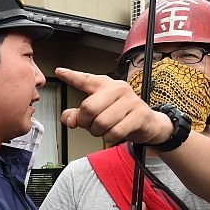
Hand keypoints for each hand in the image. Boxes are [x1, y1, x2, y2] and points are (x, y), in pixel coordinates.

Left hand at [55, 68, 172, 145]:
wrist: (149, 124)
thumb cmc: (120, 115)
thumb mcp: (97, 113)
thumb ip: (78, 115)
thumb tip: (69, 119)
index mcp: (105, 85)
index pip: (86, 79)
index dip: (72, 76)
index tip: (60, 72)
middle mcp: (118, 88)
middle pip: (89, 107)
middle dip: (85, 122)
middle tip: (90, 125)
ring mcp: (130, 100)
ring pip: (101, 122)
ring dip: (98, 132)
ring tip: (104, 129)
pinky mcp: (139, 115)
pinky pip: (114, 132)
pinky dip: (110, 138)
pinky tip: (114, 134)